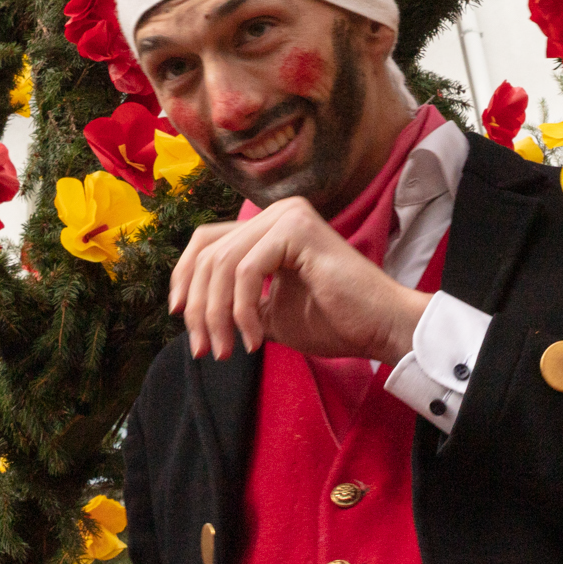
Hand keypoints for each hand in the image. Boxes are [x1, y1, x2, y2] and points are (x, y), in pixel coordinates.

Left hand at [169, 196, 429, 363]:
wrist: (381, 329)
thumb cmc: (333, 322)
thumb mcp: (267, 312)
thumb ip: (233, 301)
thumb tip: (190, 309)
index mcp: (268, 227)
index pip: (206, 242)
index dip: (184, 278)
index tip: (181, 317)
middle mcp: (276, 213)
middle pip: (207, 254)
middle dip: (198, 307)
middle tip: (203, 349)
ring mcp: (288, 216)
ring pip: (222, 265)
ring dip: (217, 316)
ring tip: (228, 350)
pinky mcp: (297, 229)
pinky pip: (246, 271)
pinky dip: (242, 311)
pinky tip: (256, 339)